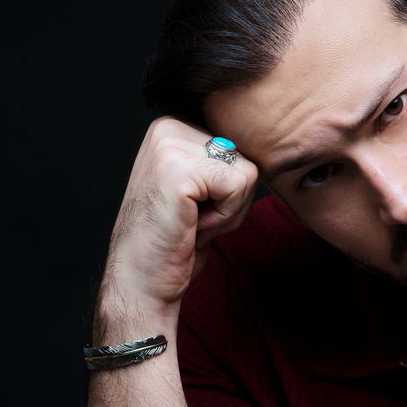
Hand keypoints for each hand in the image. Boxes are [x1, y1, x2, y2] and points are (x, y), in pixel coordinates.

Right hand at [102, 117, 258, 320]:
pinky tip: (192, 226)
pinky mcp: (179, 169)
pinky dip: (224, 217)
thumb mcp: (203, 191)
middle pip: (246, 161)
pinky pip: (238, 187)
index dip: (230, 192)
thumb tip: (263, 151)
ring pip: (247, 174)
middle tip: (193, 220)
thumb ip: (223, 165)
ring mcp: (170, 145)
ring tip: (192, 222)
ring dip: (228, 211)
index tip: (195, 209)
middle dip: (232, 201)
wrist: (142, 279)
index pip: (241, 151)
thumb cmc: (175, 240)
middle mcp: (169, 127)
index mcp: (174, 127)